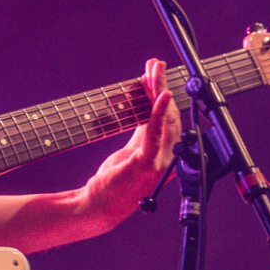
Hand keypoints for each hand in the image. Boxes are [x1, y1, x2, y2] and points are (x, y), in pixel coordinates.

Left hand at [81, 58, 181, 224]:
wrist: (100, 205)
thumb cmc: (116, 180)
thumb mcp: (131, 149)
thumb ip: (143, 129)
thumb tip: (146, 101)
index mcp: (165, 152)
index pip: (168, 116)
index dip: (162, 92)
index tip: (155, 72)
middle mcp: (167, 156)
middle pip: (170, 114)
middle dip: (162, 85)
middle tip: (156, 64)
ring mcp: (160, 161)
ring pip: (165, 119)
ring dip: (159, 91)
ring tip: (155, 71)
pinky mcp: (147, 164)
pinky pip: (156, 134)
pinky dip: (159, 113)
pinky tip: (160, 96)